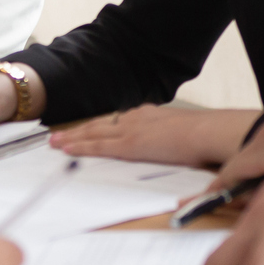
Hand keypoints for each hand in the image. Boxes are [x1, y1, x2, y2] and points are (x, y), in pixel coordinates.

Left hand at [53, 105, 259, 169]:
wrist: (209, 132)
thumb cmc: (206, 137)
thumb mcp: (185, 135)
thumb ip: (173, 140)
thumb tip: (175, 147)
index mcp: (150, 116)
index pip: (117, 120)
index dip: (99, 125)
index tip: (87, 128)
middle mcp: (137, 118)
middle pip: (101, 124)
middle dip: (79, 129)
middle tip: (57, 134)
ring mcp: (131, 129)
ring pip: (94, 132)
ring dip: (73, 137)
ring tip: (54, 142)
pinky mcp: (130, 144)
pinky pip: (98, 145)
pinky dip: (80, 146)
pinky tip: (66, 148)